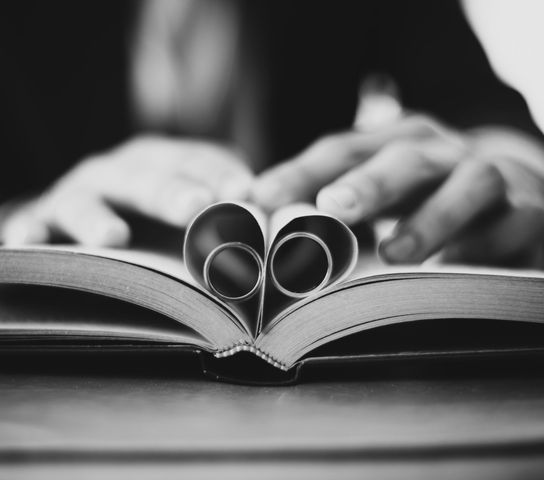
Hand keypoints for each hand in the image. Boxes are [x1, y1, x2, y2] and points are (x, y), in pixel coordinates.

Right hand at [1, 136, 251, 246]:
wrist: (77, 212)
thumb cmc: (146, 214)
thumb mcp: (182, 205)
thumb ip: (220, 212)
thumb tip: (274, 229)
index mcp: (159, 162)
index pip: (193, 161)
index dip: (219, 175)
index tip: (246, 192)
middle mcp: (117, 171)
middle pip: (143, 177)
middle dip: (169, 190)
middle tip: (198, 205)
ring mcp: (74, 193)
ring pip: (83, 200)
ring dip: (96, 217)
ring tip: (113, 236)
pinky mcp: (39, 219)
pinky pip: (29, 225)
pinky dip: (27, 232)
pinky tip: (28, 242)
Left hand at [252, 115, 543, 265]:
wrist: (520, 194)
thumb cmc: (431, 196)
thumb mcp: (384, 189)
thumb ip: (329, 201)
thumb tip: (251, 211)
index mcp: (399, 142)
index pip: (344, 149)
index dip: (302, 172)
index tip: (259, 197)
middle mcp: (444, 153)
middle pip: (405, 159)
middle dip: (369, 182)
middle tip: (332, 207)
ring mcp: (492, 181)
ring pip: (468, 187)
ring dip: (430, 219)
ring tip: (396, 252)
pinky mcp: (530, 214)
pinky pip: (511, 229)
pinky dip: (485, 248)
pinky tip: (459, 269)